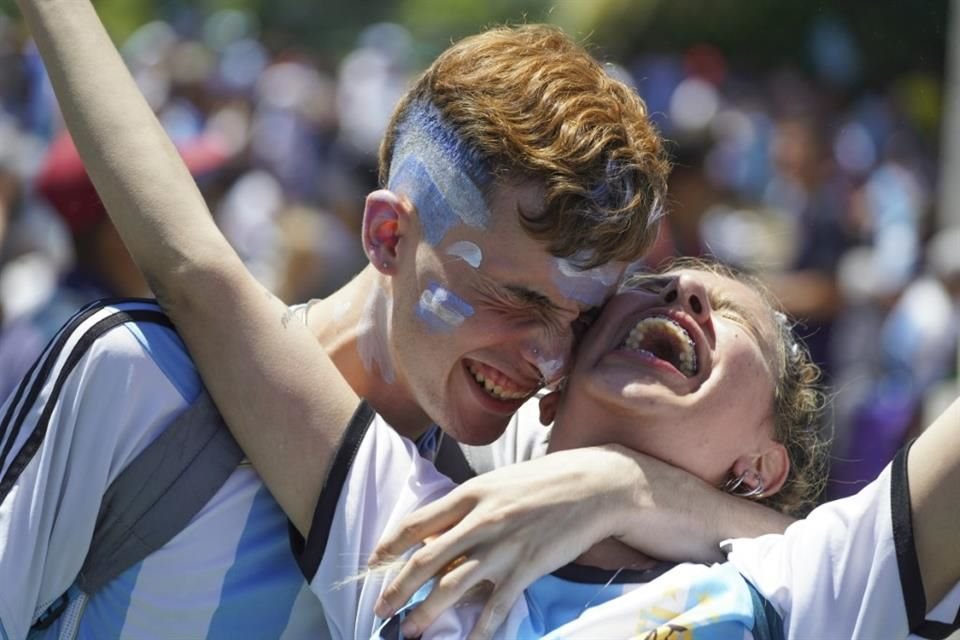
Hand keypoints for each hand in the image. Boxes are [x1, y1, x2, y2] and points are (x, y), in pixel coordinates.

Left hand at [369, 445, 639, 638]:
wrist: (595, 486)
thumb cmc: (544, 481)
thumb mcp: (498, 483)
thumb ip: (467, 507)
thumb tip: (437, 534)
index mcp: (470, 494)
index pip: (415, 523)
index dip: (388, 545)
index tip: (373, 563)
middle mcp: (480, 521)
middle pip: (425, 560)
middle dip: (397, 589)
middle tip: (380, 610)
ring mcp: (503, 548)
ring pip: (452, 587)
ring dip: (426, 614)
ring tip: (409, 632)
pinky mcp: (526, 570)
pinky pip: (495, 608)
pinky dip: (479, 631)